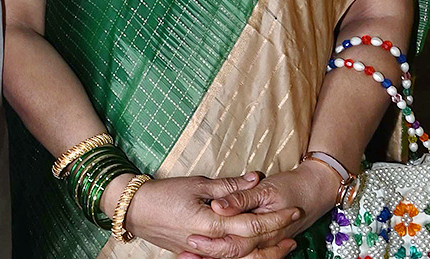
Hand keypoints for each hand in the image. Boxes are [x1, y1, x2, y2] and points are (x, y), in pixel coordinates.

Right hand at [107, 173, 299, 258]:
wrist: (134, 210)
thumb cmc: (163, 194)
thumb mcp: (197, 184)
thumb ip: (229, 186)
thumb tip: (255, 178)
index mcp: (212, 223)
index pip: (252, 225)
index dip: (275, 219)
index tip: (292, 210)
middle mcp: (211, 243)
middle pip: (251, 246)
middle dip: (275, 239)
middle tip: (295, 231)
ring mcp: (204, 252)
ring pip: (241, 258)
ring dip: (264, 252)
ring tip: (283, 246)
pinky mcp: (197, 255)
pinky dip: (245, 256)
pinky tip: (254, 251)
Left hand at [200, 162, 339, 256]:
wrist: (317, 189)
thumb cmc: (293, 188)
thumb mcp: (265, 190)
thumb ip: (240, 197)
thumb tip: (220, 206)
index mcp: (263, 229)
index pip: (233, 244)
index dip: (211, 244)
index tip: (190, 239)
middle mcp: (265, 242)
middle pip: (234, 254)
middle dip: (209, 256)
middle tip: (184, 253)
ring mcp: (267, 244)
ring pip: (240, 257)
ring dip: (214, 257)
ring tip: (189, 256)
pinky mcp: (267, 241)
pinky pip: (247, 253)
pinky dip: (230, 254)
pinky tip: (208, 253)